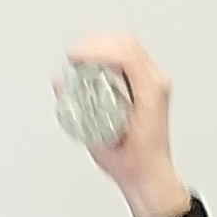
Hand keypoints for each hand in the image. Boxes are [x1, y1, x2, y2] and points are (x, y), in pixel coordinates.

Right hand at [64, 32, 188, 216]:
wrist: (148, 173)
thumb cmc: (132, 160)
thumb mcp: (99, 135)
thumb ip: (77, 108)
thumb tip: (61, 83)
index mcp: (151, 90)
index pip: (125, 54)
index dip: (95, 49)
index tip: (74, 56)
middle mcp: (155, 81)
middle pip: (126, 43)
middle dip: (95, 44)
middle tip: (74, 57)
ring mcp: (153, 82)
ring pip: (127, 47)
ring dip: (99, 49)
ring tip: (79, 62)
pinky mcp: (146, 86)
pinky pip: (127, 60)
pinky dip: (105, 58)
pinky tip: (91, 69)